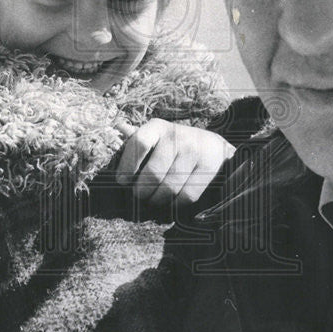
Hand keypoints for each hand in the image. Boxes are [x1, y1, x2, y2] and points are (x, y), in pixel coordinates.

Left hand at [116, 118, 234, 208]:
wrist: (214, 148)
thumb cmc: (174, 146)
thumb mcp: (157, 137)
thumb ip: (138, 138)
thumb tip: (118, 128)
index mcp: (158, 127)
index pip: (139, 143)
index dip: (128, 164)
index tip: (122, 181)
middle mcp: (177, 136)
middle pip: (153, 173)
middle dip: (142, 191)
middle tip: (140, 196)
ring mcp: (195, 151)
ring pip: (169, 188)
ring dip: (157, 200)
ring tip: (153, 200)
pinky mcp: (209, 167)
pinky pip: (186, 195)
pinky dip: (176, 204)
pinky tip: (171, 201)